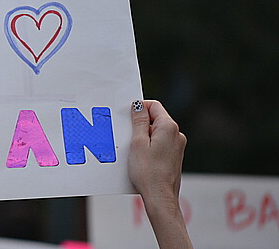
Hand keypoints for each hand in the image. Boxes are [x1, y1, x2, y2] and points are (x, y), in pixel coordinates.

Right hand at [128, 100, 192, 248]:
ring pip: (156, 132)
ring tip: (133, 150)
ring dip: (143, 137)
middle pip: (155, 119)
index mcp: (169, 127)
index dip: (139, 108)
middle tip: (127, 136)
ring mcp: (177, 146)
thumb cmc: (148, 172)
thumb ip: (138, 121)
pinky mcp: (174, 156)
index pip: (153, 106)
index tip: (127, 117)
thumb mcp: (137, 143)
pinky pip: (160, 143)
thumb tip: (138, 106)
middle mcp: (176, 135)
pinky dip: (149, 146)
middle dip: (140, 124)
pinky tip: (140, 158)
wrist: (160, 197)